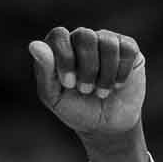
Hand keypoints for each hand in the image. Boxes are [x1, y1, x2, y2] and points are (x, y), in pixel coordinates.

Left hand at [28, 26, 145, 138]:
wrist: (107, 126)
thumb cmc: (77, 110)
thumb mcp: (54, 97)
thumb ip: (44, 72)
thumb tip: (34, 45)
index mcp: (61, 47)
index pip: (59, 35)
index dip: (65, 58)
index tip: (69, 84)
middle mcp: (83, 39)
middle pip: (85, 35)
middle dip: (87, 68)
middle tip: (85, 90)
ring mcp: (106, 41)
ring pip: (108, 43)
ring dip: (105, 74)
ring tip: (102, 92)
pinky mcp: (128, 49)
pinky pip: (127, 50)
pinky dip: (122, 72)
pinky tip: (117, 85)